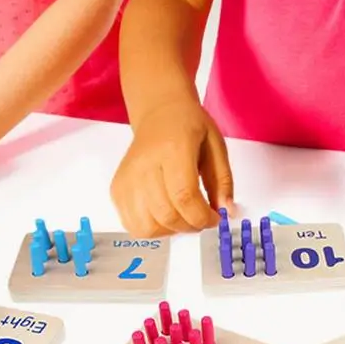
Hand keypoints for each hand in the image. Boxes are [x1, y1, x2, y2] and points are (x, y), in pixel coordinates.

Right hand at [111, 99, 233, 236]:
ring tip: (185, 216)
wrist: (160, 113)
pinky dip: (153, 229)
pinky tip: (167, 215)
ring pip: (147, 226)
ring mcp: (127, 179)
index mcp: (173, 149)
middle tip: (204, 218)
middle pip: (166, 214)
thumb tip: (227, 211)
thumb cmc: (189, 126)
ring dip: (172, 230)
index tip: (216, 218)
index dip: (202, 215)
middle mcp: (145, 165)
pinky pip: (132, 224)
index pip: (184, 195)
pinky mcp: (117, 189)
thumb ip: (223, 180)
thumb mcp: (216, 146)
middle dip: (191, 225)